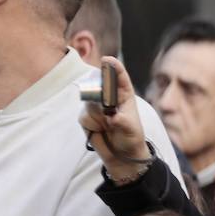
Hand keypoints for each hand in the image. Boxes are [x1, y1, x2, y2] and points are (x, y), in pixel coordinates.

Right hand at [80, 56, 150, 181]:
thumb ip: (121, 120)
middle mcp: (109, 99)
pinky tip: (99, 130)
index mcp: (124, 95)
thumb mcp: (131, 128)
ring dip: (96, 115)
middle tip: (104, 105)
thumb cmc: (131, 137)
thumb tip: (112, 117)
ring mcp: (96, 108)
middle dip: (97, 91)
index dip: (113, 67)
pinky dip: (90, 124)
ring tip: (107, 126)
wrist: (120, 155)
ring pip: (89, 103)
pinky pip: (83, 116)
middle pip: (98, 86)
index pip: (119, 77)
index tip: (106, 60)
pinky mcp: (87, 118)